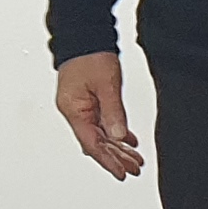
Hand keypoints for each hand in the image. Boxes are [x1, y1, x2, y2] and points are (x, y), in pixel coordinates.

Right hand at [55, 52, 142, 179]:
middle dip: (115, 157)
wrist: (84, 35)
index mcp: (72, 109)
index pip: (92, 143)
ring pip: (100, 134)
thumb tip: (118, 137)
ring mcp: (80, 106)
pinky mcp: (87, 101)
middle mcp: (74, 110)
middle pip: (95, 142)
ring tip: (134, 160)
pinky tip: (127, 141)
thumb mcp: (106, 84)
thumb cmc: (90, 55)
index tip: (121, 173)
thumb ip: (113, 112)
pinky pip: (101, 123)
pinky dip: (114, 133)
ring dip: (117, 147)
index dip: (108, 160)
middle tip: (134, 169)